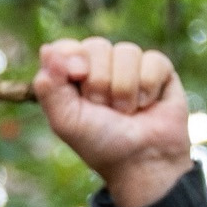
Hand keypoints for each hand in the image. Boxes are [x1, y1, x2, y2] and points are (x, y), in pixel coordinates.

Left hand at [33, 38, 193, 206]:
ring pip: (126, 51)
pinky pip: (153, 60)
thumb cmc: (100, 143)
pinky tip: (147, 104)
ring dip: (124, 89)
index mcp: (72, 76)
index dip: (72, 56)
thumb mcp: (66, 121)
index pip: (66, 47)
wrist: (141, 160)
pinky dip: (148, 87)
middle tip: (104, 108)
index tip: (77, 75)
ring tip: (127, 111)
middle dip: (99, 82)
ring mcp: (130, 66)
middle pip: (97, 46)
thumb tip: (47, 49)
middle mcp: (100, 66)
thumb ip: (49, 87)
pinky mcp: (159, 69)